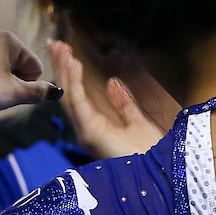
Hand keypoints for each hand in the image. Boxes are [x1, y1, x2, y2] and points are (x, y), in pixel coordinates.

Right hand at [48, 39, 163, 157]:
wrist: (158, 170)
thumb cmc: (150, 153)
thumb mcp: (136, 121)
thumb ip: (123, 103)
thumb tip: (113, 82)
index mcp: (96, 127)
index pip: (78, 96)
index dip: (72, 74)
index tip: (68, 53)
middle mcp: (86, 130)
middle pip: (69, 93)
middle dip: (62, 68)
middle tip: (57, 44)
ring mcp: (86, 132)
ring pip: (69, 96)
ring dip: (65, 71)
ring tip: (62, 50)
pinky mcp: (90, 133)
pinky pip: (78, 103)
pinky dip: (74, 83)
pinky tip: (73, 65)